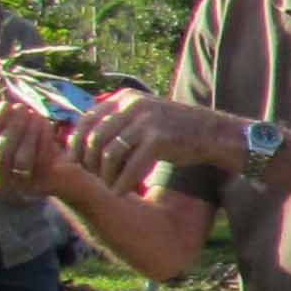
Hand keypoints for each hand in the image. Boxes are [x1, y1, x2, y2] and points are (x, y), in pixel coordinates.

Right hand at [0, 96, 68, 199]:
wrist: (66, 178)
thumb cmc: (36, 151)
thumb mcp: (17, 138)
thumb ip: (6, 125)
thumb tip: (5, 106)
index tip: (5, 104)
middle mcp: (1, 182)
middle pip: (1, 154)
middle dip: (12, 128)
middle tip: (23, 108)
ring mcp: (22, 186)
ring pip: (22, 160)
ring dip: (29, 132)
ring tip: (36, 116)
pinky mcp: (44, 185)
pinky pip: (42, 161)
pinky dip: (44, 138)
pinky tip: (46, 124)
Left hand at [72, 88, 245, 187]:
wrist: (214, 134)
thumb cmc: (176, 130)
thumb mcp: (145, 116)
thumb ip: (119, 121)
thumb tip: (85, 139)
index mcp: (125, 97)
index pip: (86, 119)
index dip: (76, 144)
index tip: (76, 164)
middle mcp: (133, 105)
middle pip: (94, 138)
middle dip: (88, 163)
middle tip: (92, 179)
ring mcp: (147, 121)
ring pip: (109, 153)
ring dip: (105, 175)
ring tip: (108, 187)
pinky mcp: (159, 139)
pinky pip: (130, 166)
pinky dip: (122, 183)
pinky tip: (122, 193)